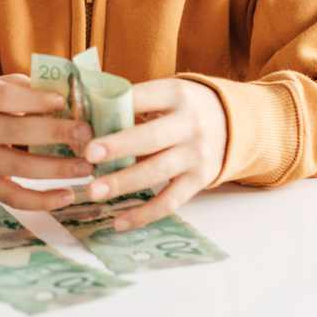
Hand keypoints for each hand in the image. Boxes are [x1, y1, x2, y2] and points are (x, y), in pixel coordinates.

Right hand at [0, 74, 98, 212]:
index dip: (36, 101)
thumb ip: (30, 89)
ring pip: (20, 168)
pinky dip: (42, 200)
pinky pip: (14, 198)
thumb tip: (72, 98)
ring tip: (87, 167)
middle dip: (56, 133)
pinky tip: (68, 196)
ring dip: (58, 169)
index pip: (6, 99)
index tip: (63, 102)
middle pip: (16, 132)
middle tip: (87, 134)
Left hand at [78, 78, 228, 228]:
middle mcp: (190, 124)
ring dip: (124, 183)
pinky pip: (170, 201)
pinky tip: (119, 222)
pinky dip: (144, 214)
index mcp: (176, 94)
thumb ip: (133, 104)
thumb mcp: (165, 94)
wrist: (233, 123)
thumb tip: (83, 120)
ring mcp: (197, 154)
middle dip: (118, 147)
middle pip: (151, 137)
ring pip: (158, 171)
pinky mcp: (200, 180)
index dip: (114, 109)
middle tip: (88, 156)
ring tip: (93, 191)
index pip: (142, 98)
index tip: (86, 120)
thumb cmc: (182, 108)